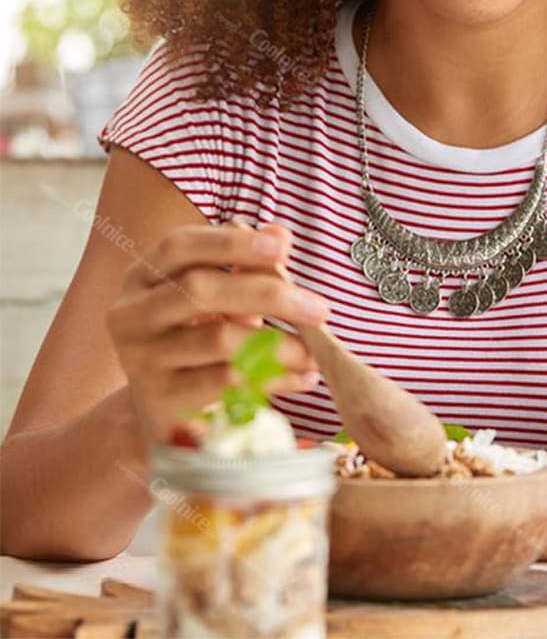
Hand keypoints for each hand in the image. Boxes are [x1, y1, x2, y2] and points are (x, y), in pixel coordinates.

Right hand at [106, 219, 326, 443]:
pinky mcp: (160, 400)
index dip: (230, 243)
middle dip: (268, 294)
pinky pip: (225, 383)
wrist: (167, 408)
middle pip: (199, 289)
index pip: (180, 246)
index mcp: (145, 275)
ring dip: (278, 344)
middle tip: (319, 309)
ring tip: (315, 352)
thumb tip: (278, 233)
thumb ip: (245, 263)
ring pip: (217, 339)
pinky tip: (302, 377)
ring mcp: (142, 359)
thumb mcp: (220, 295)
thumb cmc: (199, 336)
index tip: (282, 247)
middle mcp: (132, 313)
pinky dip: (272, 378)